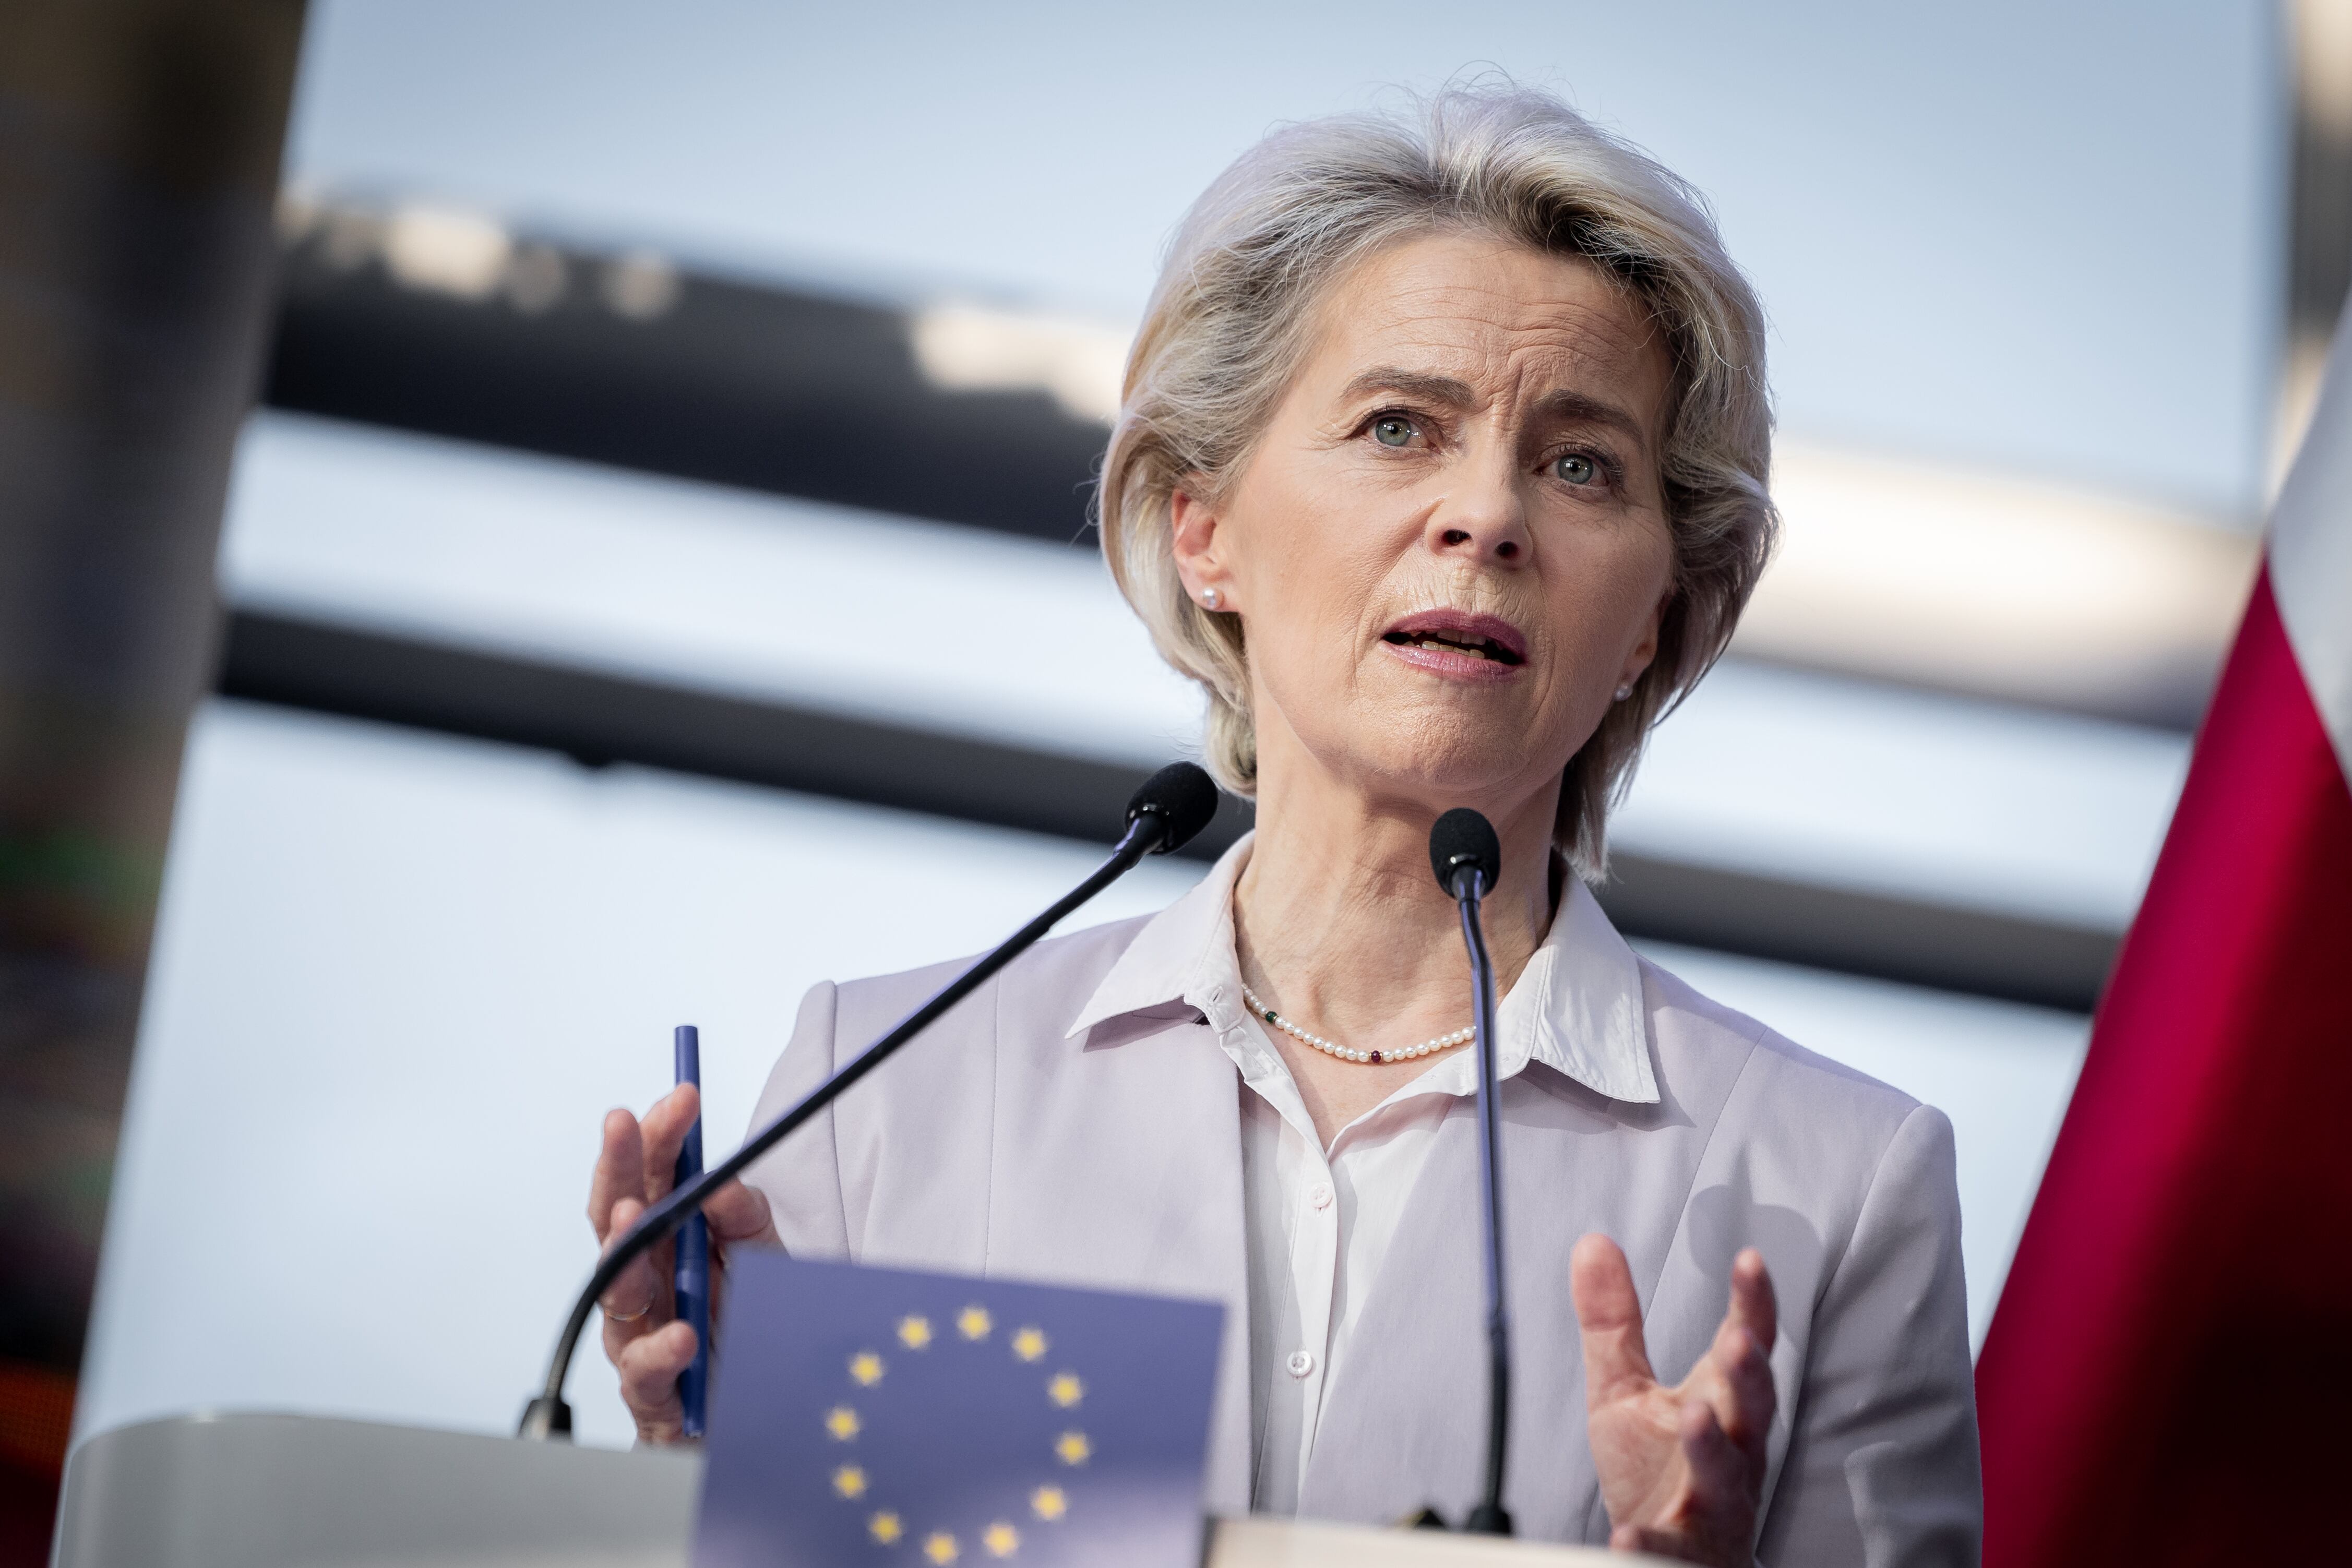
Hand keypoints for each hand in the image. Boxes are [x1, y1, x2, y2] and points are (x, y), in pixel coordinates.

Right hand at [588, 1083, 779, 1443]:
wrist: (767, 1411)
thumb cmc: (754, 1328)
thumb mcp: (767, 1260)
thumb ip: (747, 1220)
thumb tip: (724, 1182)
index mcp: (671, 1242)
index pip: (651, 1178)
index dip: (659, 1135)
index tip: (681, 1096)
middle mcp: (648, 1282)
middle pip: (617, 1218)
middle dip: (618, 1167)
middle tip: (623, 1124)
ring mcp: (642, 1334)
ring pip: (615, 1291)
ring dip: (623, 1250)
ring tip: (633, 1216)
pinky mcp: (652, 1392)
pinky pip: (644, 1370)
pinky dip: (661, 1352)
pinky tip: (681, 1335)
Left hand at [1572, 1234, 1777, 1566]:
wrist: (1672, 1556)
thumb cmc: (1657, 1472)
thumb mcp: (1625, 1389)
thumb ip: (1615, 1323)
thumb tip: (1594, 1245)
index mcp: (1722, 1406)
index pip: (1745, 1347)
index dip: (1752, 1305)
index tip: (1749, 1261)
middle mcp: (1732, 1453)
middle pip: (1751, 1409)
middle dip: (1748, 1374)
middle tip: (1738, 1340)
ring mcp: (1713, 1504)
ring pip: (1723, 1476)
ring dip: (1712, 1446)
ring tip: (1696, 1416)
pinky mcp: (1684, 1551)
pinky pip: (1669, 1549)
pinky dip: (1649, 1545)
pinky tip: (1625, 1537)